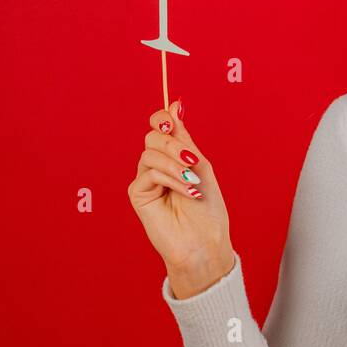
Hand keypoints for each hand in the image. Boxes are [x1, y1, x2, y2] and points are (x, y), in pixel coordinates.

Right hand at [126, 98, 235, 298]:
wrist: (204, 242)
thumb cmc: (208, 209)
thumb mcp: (201, 166)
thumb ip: (184, 138)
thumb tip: (175, 104)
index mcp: (175, 156)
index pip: (160, 126)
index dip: (163, 118)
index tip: (173, 120)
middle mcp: (158, 165)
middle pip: (153, 137)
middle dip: (173, 144)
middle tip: (192, 161)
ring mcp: (146, 179)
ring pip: (150, 154)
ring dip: (176, 166)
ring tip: (193, 184)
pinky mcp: (138, 194)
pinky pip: (149, 173)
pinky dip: (170, 179)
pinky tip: (186, 193)